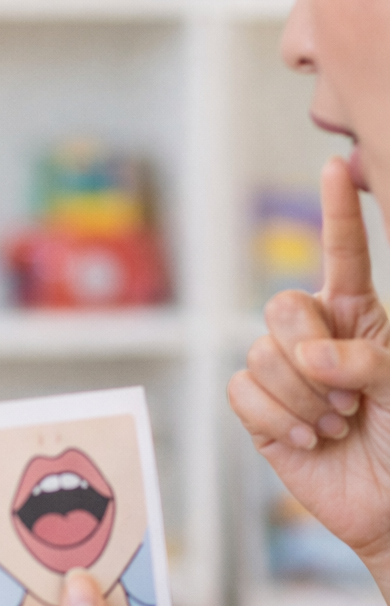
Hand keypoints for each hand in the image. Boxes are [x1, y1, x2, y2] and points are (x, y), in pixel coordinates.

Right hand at [228, 156, 389, 578]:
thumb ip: (363, 358)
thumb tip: (305, 356)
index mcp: (358, 320)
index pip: (342, 257)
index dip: (337, 215)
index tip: (337, 167)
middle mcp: (315, 339)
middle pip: (282, 307)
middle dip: (311, 353)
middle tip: (349, 397)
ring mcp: (282, 374)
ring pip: (261, 354)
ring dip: (304, 399)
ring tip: (336, 425)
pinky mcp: (257, 410)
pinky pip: (243, 392)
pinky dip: (277, 418)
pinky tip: (308, 438)